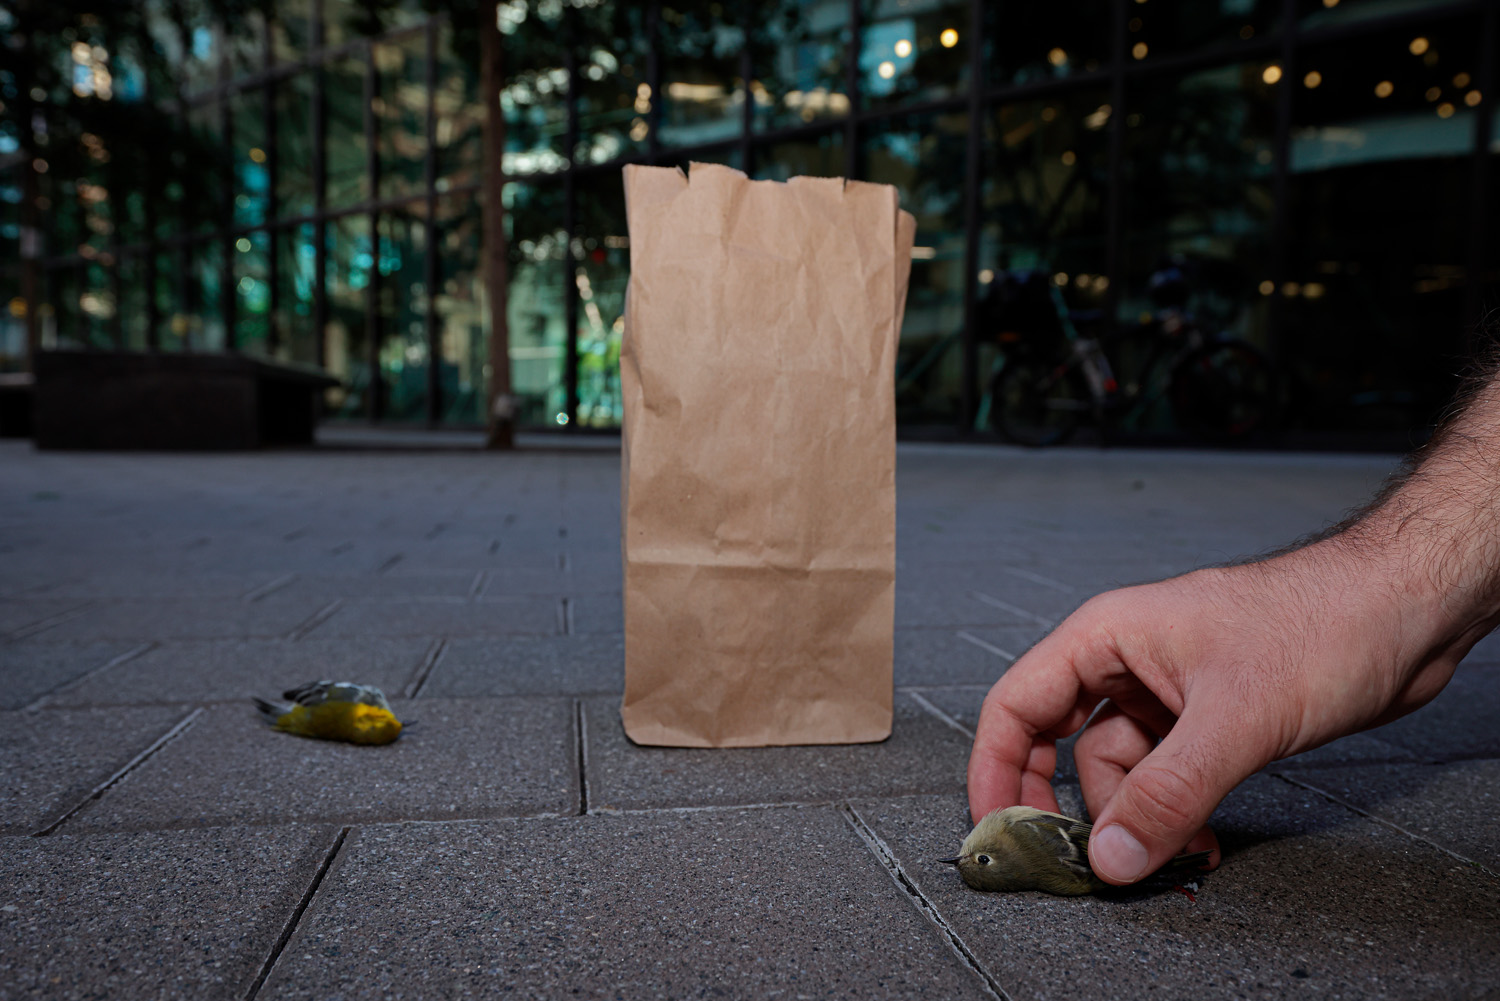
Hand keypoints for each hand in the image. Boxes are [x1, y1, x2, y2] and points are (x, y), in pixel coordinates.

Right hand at [966, 538, 1479, 885]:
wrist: (1407, 610)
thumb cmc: (1323, 618)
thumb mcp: (1234, 717)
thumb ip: (1167, 793)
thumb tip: (1113, 854)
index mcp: (1107, 635)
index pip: (1017, 705)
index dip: (995, 769)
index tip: (996, 828)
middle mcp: (1127, 661)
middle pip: (1060, 743)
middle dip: (1072, 805)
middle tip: (1078, 859)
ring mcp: (1168, 690)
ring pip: (1119, 768)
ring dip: (1138, 818)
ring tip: (1172, 854)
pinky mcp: (1207, 717)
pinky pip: (1165, 775)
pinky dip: (1174, 813)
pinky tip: (1200, 839)